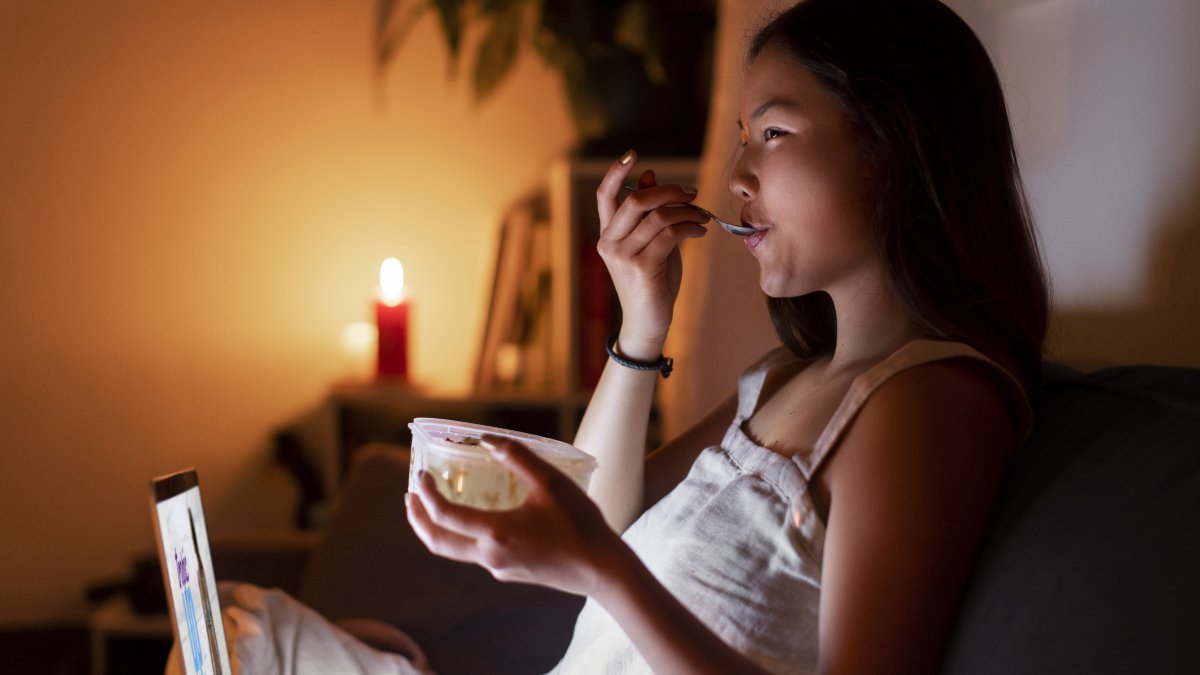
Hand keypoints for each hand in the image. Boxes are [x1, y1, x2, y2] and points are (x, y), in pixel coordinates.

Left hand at [405, 434, 627, 595]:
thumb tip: (489, 441)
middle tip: (410, 496)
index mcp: (495, 533)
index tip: (421, 475)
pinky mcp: (511, 572)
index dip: (427, 494)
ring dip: (438, 528)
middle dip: (418, 520)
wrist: (602, 570)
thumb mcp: (551, 482)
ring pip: (455, 550)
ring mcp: (499, 567)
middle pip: (438, 542)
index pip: (444, 516)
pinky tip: (477, 519)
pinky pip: (477, 553)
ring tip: (434, 505)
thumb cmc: (579, 524)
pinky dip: (463, 534)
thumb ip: (518, 458)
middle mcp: (490, 555)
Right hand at [596, 150, 708, 357]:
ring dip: (687, 211)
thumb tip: (650, 176)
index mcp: (608, 234)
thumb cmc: (652, 282)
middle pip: (636, 199)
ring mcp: (623, 255)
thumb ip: (648, 213)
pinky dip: (690, 227)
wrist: (648, 322)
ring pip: (658, 215)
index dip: (616, 171)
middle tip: (692, 193)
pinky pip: (670, 234)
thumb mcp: (650, 243)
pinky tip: (700, 230)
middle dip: (669, 190)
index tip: (632, 153)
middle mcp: (610, 242)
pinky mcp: (642, 267)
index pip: (605, 195)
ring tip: (702, 216)